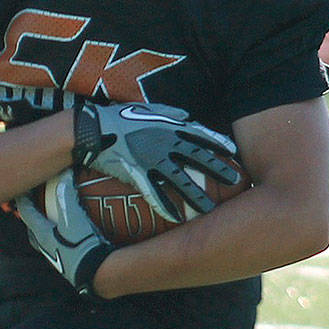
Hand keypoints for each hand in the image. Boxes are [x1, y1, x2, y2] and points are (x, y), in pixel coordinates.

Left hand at [14, 171, 113, 296]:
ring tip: (57, 218)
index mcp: (42, 235)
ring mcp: (58, 257)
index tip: (22, 189)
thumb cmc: (81, 244)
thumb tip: (64, 174)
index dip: (23, 200)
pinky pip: (63, 246)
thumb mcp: (73, 216)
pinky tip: (79, 233)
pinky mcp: (71, 264)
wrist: (96, 273)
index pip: (26, 214)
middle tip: (36, 205)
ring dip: (49, 228)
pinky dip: (66, 237)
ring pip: (47, 240)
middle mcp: (46, 248)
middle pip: (33, 229)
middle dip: (33, 217)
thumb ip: (66, 194)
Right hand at [72, 101, 241, 222]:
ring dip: (196, 195)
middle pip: (197, 157)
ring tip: (210, 209)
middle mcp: (165, 142)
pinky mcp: (137, 172)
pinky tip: (177, 218)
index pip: (200, 134)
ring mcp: (152, 158)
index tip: (233, 152)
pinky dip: (166, 205)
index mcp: (168, 126)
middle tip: (237, 180)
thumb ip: (168, 113)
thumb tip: (185, 115)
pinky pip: (154, 192)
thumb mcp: (146, 109)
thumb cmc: (117, 117)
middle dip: (218, 169)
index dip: (217, 143)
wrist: (92, 128)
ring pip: (180, 179)